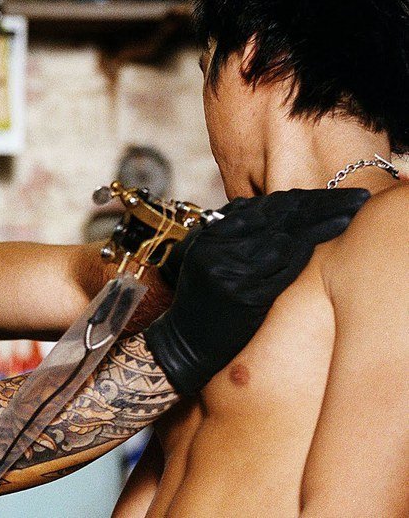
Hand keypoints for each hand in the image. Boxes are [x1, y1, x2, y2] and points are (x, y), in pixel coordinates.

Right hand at [145, 188, 369, 393]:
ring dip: (320, 226)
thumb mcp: (208, 258)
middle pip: (276, 219)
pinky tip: (326, 240)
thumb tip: (269, 207)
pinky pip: (283, 271)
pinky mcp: (245, 298)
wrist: (185, 343)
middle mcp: (217, 250)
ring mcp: (230, 273)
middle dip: (318, 205)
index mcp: (209, 237)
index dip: (299, 198)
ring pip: (282, 241)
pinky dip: (305, 254)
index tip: (328, 193)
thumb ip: (234, 233)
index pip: (261, 209)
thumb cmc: (204, 301)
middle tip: (354, 197)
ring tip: (349, 214)